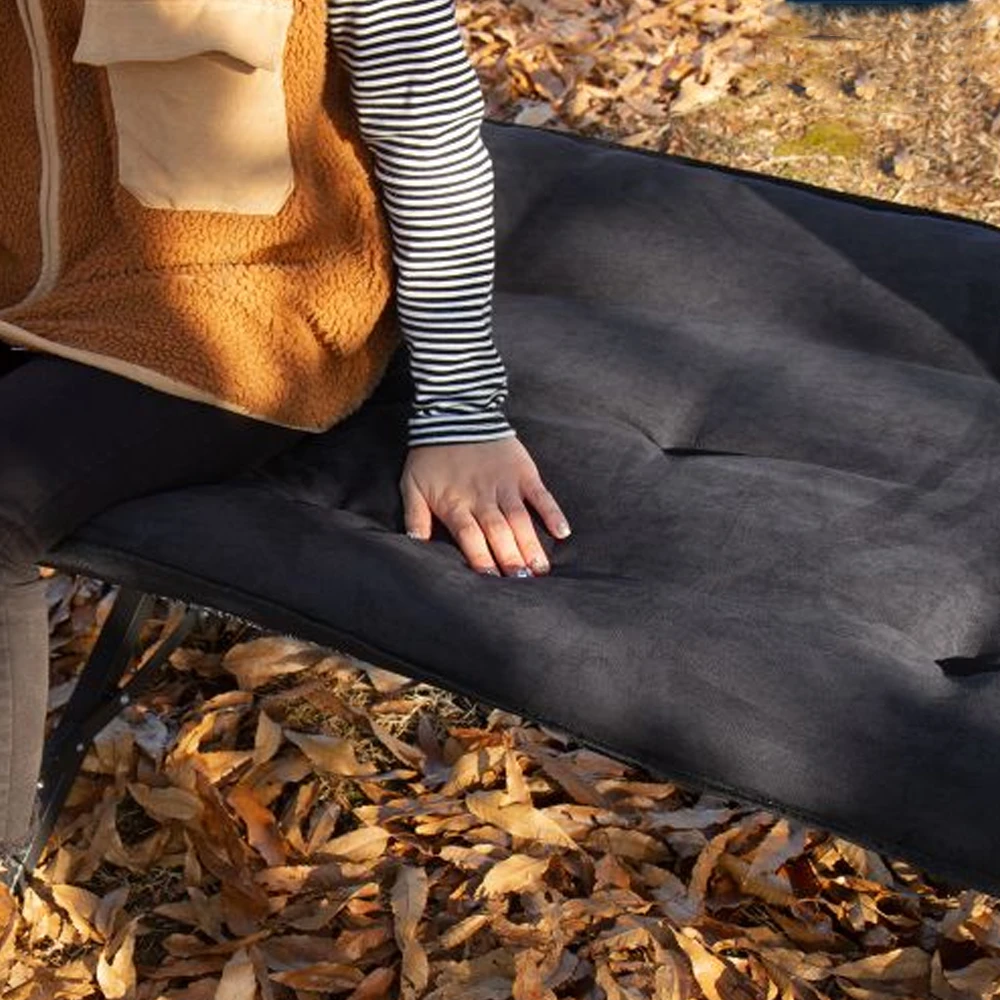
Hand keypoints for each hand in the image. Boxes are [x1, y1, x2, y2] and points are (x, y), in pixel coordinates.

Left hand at [399, 437, 571, 576]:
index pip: (470, 536)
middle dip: (510, 558)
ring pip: (520, 519)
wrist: (455, 413)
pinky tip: (563, 532)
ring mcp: (505, 484)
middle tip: (522, 581)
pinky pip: (541, 494)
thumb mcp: (412, 486)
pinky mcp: (523, 472)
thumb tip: (415, 546)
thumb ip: (415, 518)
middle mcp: (482, 497)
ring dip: (531, 544)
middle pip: (498, 532)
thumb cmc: (431, 455)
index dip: (481, 558)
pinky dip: (552, 512)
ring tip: (541, 569)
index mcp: (455, 504)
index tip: (491, 580)